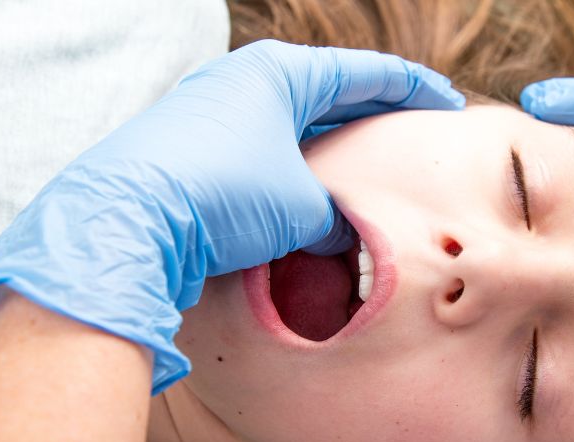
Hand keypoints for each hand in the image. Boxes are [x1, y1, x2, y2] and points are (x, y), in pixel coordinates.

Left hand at [0, 40, 464, 391]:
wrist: (125, 223)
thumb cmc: (222, 196)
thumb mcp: (302, 209)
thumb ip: (336, 219)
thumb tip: (335, 235)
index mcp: (279, 73)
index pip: (366, 74)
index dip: (414, 91)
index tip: (448, 106)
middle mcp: (241, 81)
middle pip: (328, 94)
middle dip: (372, 115)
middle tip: (413, 131)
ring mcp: (210, 114)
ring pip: (290, 127)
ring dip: (328, 149)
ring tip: (363, 168)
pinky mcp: (188, 150)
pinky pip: (259, 153)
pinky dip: (291, 170)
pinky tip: (305, 194)